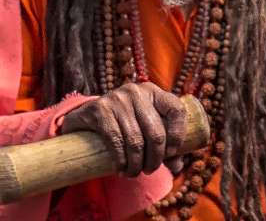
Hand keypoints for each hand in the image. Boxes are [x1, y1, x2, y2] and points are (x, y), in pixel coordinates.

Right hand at [59, 82, 192, 176]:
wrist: (88, 117)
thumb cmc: (125, 125)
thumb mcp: (145, 128)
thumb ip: (164, 145)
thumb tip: (178, 165)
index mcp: (154, 92)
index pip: (176, 110)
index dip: (178, 136)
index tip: (171, 155)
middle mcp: (136, 91)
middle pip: (156, 133)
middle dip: (155, 159)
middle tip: (149, 171)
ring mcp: (117, 99)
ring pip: (135, 140)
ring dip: (136, 164)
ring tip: (134, 173)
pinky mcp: (99, 109)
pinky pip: (115, 140)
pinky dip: (121, 160)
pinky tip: (121, 169)